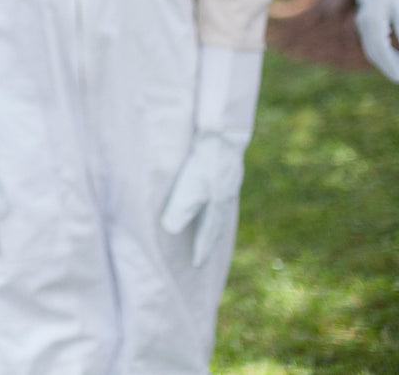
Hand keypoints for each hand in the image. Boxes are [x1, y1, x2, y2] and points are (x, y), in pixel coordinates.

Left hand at [160, 130, 246, 267]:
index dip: (203, 248)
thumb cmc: (203, 158)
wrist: (220, 132)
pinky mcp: (225, 169)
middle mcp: (226, 194)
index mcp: (218, 202)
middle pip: (218, 223)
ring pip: (220, 209)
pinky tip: (209, 202)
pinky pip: (219, 194)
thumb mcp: (190, 184)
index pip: (210, 231)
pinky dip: (213, 206)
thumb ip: (182, 207)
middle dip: (211, 240)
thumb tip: (171, 229)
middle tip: (205, 255)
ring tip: (207, 234)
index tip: (197, 265)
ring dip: (213, 223)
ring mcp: (228, 181)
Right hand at [355, 0, 398, 82]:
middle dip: (387, 66)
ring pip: (372, 46)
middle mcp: (363, 22)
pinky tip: (395, 55)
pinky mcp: (366, 19)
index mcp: (372, 19)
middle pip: (373, 50)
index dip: (390, 65)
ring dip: (386, 59)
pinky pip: (372, 40)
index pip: (380, 48)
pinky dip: (383, 50)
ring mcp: (362, 20)